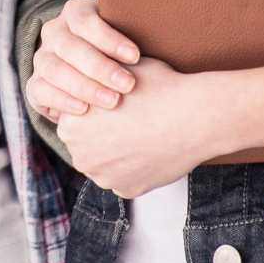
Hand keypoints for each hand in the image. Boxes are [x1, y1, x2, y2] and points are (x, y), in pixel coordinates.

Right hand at [26, 0, 139, 118]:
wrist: (99, 82)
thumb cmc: (124, 58)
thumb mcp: (130, 40)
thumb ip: (138, 34)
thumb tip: (162, 31)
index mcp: (75, 12)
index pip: (84, 21)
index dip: (108, 38)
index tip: (135, 56)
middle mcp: (54, 32)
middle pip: (70, 46)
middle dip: (100, 67)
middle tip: (128, 84)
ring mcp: (42, 59)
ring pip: (55, 69)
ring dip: (85, 86)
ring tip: (112, 101)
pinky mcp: (35, 85)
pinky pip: (41, 90)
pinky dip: (62, 100)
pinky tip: (84, 110)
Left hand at [55, 56, 222, 197]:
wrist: (193, 116)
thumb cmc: (156, 87)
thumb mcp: (116, 71)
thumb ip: (92, 79)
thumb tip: (84, 72)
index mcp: (70, 125)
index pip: (74, 119)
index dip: (94, 110)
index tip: (113, 104)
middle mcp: (80, 155)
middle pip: (86, 144)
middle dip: (100, 134)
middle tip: (127, 120)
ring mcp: (104, 177)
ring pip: (104, 164)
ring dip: (116, 153)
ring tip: (140, 135)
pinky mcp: (127, 190)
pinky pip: (124, 179)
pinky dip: (134, 168)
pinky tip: (149, 151)